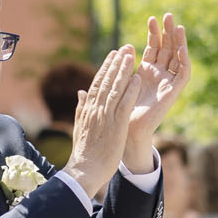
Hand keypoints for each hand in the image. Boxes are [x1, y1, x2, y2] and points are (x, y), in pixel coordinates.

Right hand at [65, 46, 142, 198]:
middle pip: (106, 81)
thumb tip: (81, 92)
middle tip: (125, 47)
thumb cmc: (84, 152)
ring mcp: (105, 116)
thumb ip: (81, 107)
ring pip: (115, 88)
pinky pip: (124, 104)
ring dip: (124, 70)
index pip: (98, 83)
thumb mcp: (80, 126)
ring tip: (131, 55)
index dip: (106, 67)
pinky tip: (137, 78)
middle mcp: (95, 108)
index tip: (113, 55)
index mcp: (87, 108)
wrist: (84, 170)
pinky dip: (130, 90)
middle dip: (116, 63)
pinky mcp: (115, 125)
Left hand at [125, 13, 190, 158]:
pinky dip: (183, 60)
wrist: (126, 133)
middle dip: (167, 32)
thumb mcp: (117, 86)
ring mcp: (167, 83)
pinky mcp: (173, 93)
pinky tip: (180, 47)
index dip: (153, 34)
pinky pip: (183, 73)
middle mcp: (158, 76)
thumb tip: (112, 56)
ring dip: (178, 41)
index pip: (153, 48)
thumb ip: (118, 71)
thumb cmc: (119, 114)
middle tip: (167, 14)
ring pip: (177, 58)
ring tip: (176, 24)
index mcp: (145, 72)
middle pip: (167, 49)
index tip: (150, 18)